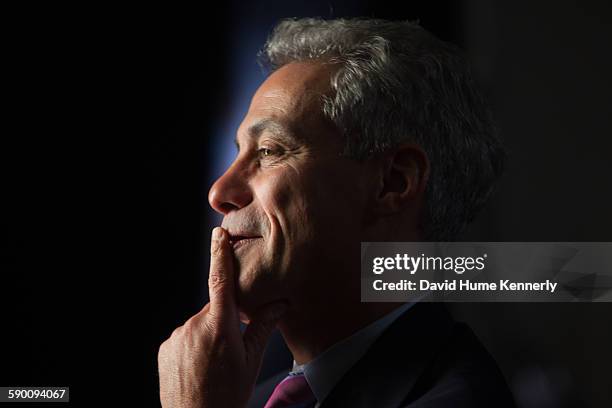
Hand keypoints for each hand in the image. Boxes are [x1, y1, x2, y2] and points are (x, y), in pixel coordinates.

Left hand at [158, 227, 286, 407]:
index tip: (218, 233)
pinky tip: (199, 366)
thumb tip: (280, 303)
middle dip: (225, 321)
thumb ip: (263, 326)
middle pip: (215, 309)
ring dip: (209, 334)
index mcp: (220, 327)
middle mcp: (195, 327)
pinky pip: (185, 336)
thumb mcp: (251, 361)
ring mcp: (177, 337)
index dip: (220, 254)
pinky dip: (194, 344)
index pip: (221, 281)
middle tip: (231, 350)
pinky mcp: (166, 347)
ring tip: (213, 363)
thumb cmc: (227, 395)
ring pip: (200, 323)